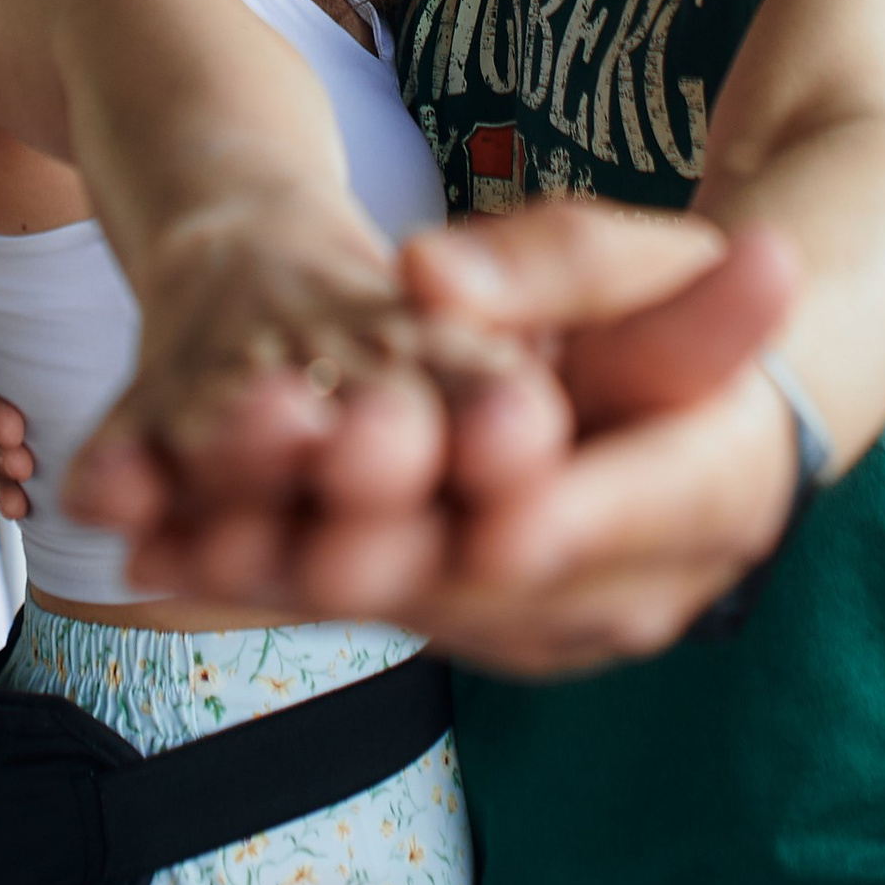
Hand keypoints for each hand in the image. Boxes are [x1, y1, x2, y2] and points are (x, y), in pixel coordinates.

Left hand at [83, 203, 804, 673]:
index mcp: (714, 493)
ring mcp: (549, 623)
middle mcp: (634, 589)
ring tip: (192, 549)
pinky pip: (374, 598)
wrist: (701, 398)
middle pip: (499, 581)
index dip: (548, 514)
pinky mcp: (475, 620)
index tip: (486, 512)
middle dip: (388, 560)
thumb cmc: (680, 305)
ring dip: (303, 580)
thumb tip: (432, 273)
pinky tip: (171, 551)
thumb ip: (556, 267)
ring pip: (420, 603)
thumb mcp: (650, 260)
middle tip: (295, 543)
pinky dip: (276, 573)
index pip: (626, 511)